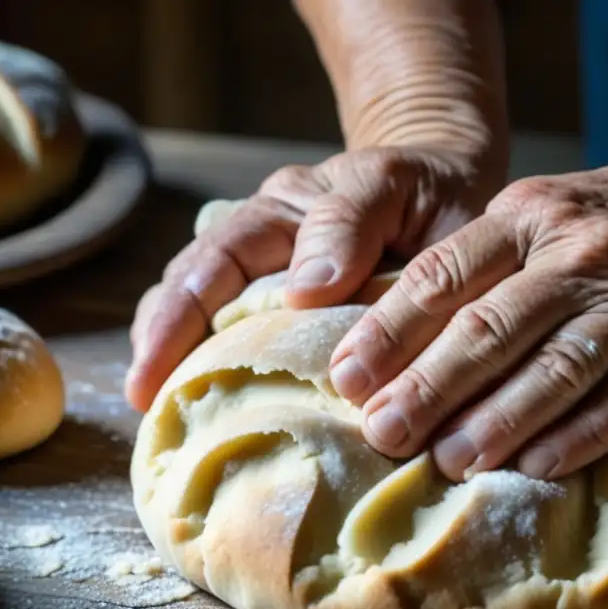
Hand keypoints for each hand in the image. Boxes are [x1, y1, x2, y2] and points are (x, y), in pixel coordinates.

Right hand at [125, 146, 498, 411]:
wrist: (462, 201)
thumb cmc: (425, 187)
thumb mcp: (391, 183)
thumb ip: (348, 220)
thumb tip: (302, 290)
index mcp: (279, 216)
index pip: (212, 264)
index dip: (176, 317)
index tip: (152, 368)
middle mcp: (272, 259)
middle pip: (198, 301)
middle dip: (165, 352)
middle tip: (144, 407)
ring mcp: (292, 298)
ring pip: (226, 333)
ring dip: (198, 374)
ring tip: (171, 422)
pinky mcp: (322, 335)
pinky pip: (278, 361)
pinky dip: (254, 389)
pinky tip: (237, 425)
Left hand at [328, 149, 607, 481]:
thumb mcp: (554, 208)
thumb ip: (490, 260)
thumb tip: (406, 340)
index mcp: (531, 215)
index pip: (444, 276)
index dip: (389, 332)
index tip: (346, 379)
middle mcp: (578, 254)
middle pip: (489, 328)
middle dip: (427, 387)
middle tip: (382, 434)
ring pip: (554, 369)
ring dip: (497, 422)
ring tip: (449, 462)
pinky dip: (581, 435)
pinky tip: (540, 468)